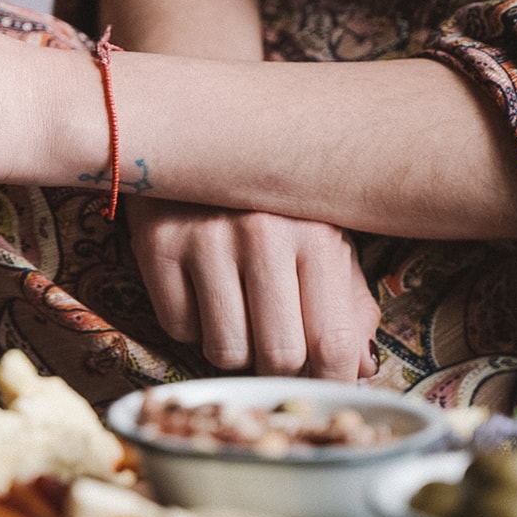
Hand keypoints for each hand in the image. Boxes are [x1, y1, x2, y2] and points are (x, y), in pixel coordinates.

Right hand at [127, 196, 379, 379]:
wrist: (194, 132)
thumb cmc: (272, 197)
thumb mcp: (323, 234)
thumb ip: (348, 301)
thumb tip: (361, 368)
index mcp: (318, 234)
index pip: (332, 343)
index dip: (330, 381)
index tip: (321, 384)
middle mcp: (262, 234)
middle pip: (277, 357)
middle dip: (277, 367)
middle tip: (274, 348)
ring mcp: (203, 238)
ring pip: (224, 351)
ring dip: (232, 346)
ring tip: (236, 310)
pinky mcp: (155, 243)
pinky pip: (177, 327)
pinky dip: (191, 322)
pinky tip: (199, 287)